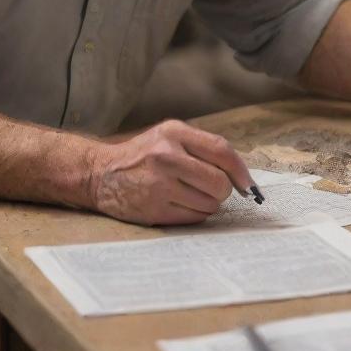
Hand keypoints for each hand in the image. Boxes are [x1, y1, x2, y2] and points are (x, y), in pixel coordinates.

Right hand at [90, 119, 253, 225]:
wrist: (101, 174)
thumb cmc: (143, 155)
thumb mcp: (169, 135)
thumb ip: (203, 147)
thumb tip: (241, 176)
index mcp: (174, 133)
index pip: (222, 151)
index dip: (241, 171)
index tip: (249, 185)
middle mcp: (166, 157)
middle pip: (219, 182)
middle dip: (222, 190)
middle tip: (211, 188)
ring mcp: (159, 185)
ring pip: (210, 204)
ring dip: (207, 203)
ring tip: (189, 194)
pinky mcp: (154, 210)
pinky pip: (194, 218)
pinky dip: (194, 214)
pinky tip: (179, 204)